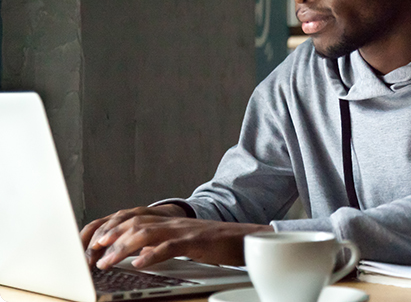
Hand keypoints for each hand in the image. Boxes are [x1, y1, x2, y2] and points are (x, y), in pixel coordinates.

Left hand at [89, 215, 272, 268]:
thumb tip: (138, 252)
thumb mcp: (183, 241)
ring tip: (107, 261)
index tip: (91, 243)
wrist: (247, 238)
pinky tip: (139, 264)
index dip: (110, 228)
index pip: (132, 217)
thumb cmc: (216, 242)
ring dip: (122, 247)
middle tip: (92, 252)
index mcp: (169, 220)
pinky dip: (152, 255)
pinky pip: (170, 246)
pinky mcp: (196, 241)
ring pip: (146, 233)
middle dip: (109, 236)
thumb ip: (161, 242)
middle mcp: (173, 221)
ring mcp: (184, 230)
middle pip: (134, 222)